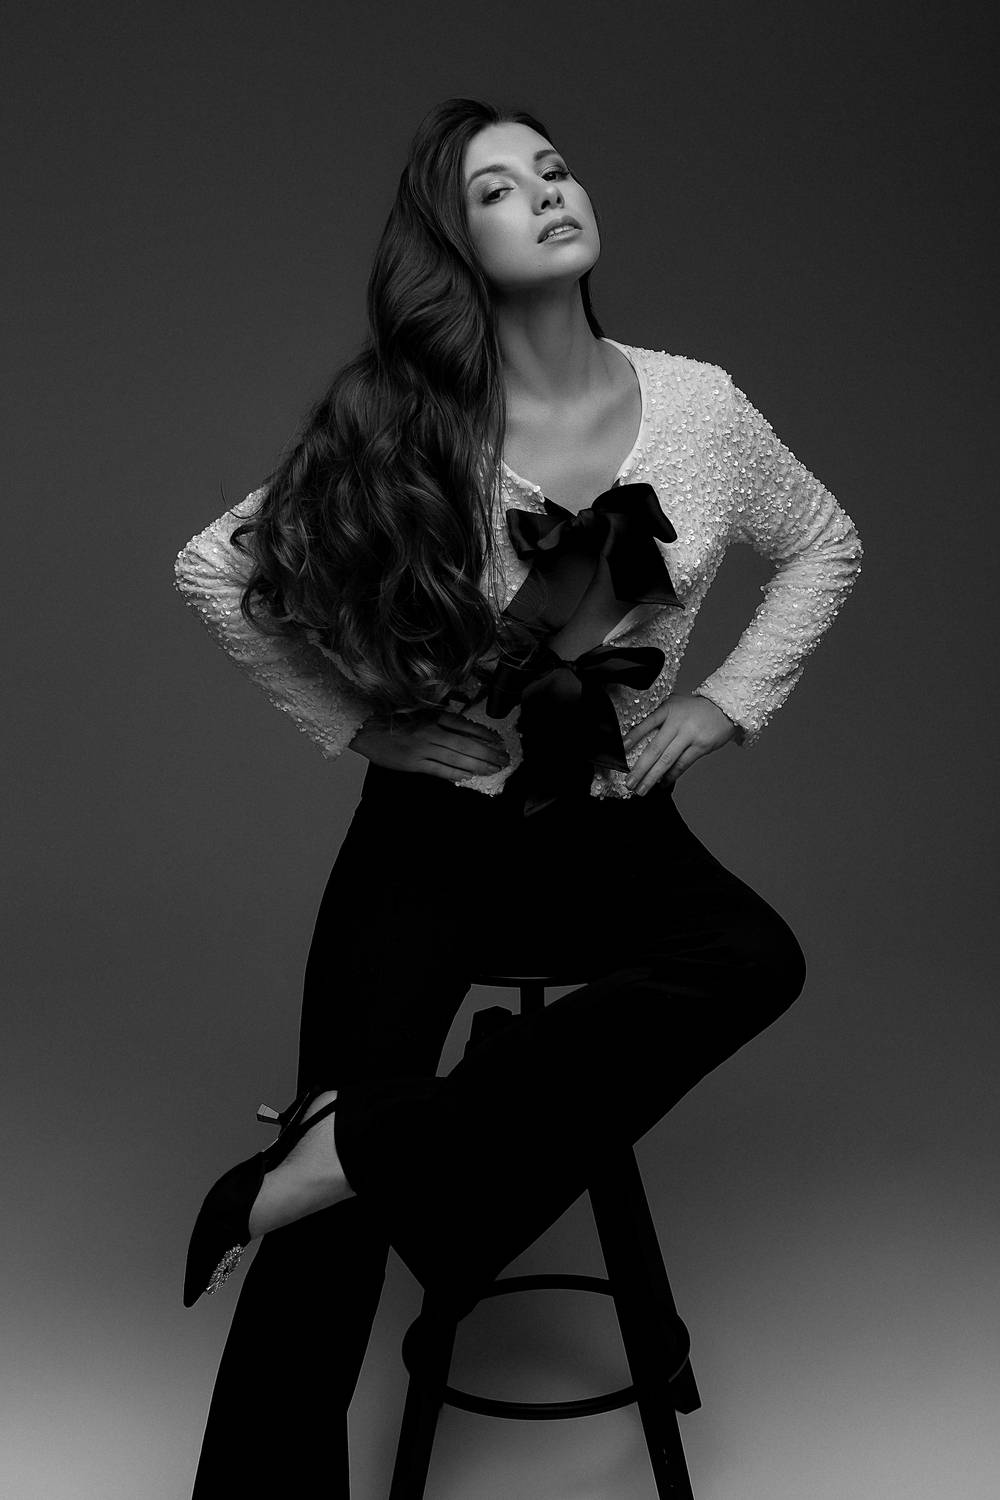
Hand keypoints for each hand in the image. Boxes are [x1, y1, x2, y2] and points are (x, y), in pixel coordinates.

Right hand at [349, 709, 510, 779]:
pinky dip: (456, 773)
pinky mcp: (414, 764)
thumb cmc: (391, 718)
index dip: (485, 735)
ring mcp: (423, 749)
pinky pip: (440, 770)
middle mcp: (432, 731)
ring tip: (493, 769)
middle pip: (467, 744)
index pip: (466, 726)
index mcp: (434, 716)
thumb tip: (465, 730)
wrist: (365, 727)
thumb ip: (441, 718)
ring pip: (457, 758)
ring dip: (478, 765)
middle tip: (503, 760)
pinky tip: (469, 776)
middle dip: (488, 753)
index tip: (498, 742)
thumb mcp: (419, 710)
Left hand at [622, 693, 737, 793]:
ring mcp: (690, 735)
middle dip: (640, 768)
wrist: (724, 706)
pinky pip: (683, 764)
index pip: (646, 724)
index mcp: (667, 709)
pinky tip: (662, 783)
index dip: (633, 737)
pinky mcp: (701, 746)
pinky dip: (671, 775)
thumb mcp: (673, 704)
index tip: (621, 749)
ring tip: (642, 789)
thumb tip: (635, 737)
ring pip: (667, 760)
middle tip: (629, 782)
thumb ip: (657, 717)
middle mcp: (677, 722)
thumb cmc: (693, 709)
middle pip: (655, 748)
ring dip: (653, 777)